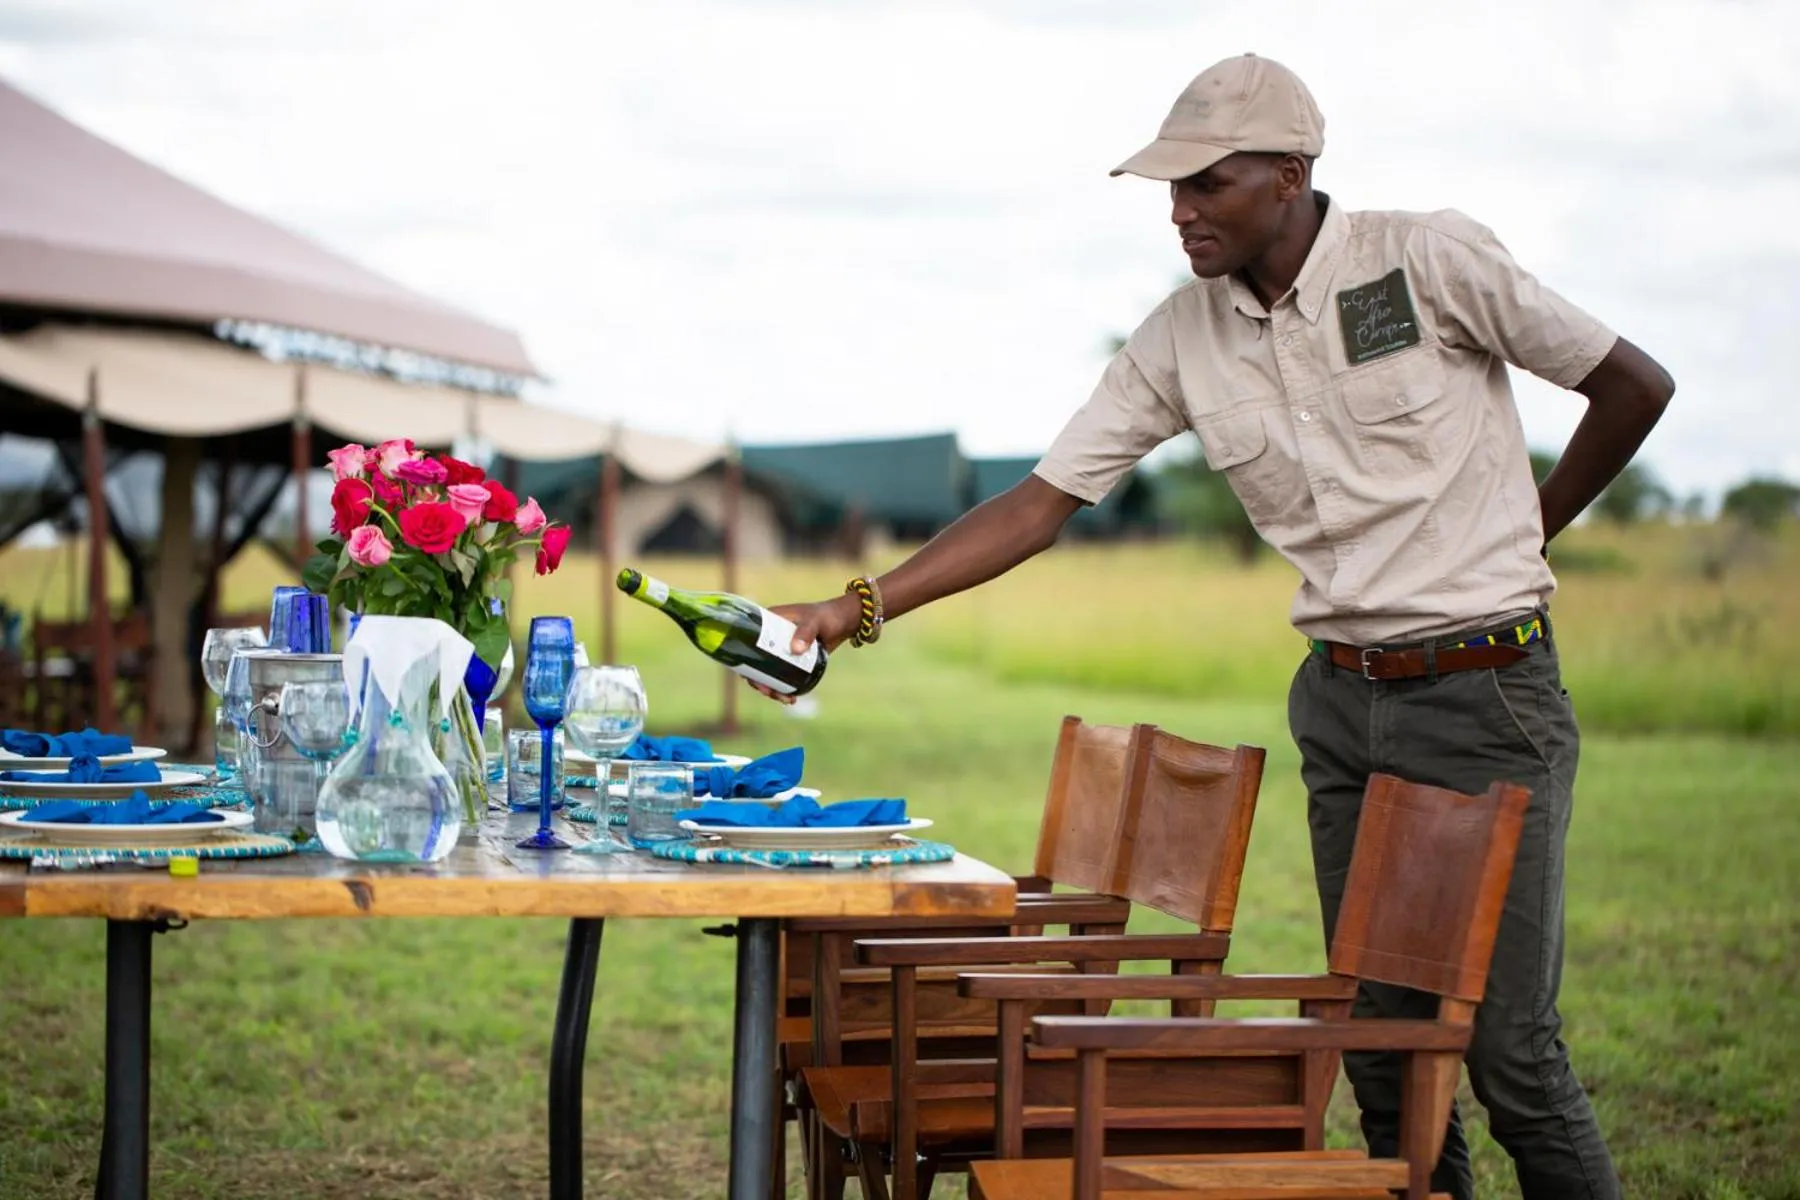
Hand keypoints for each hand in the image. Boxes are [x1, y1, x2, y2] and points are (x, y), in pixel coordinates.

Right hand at [745, 594, 861, 704]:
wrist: (844, 622)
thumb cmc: (827, 615)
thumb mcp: (815, 622)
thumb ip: (806, 633)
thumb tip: (795, 650)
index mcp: (768, 622)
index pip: (747, 643)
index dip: (745, 663)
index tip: (754, 679)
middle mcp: (771, 636)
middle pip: (755, 662)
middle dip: (760, 682)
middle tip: (771, 694)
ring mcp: (782, 648)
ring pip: (769, 672)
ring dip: (773, 688)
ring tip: (786, 699)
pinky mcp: (793, 658)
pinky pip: (783, 674)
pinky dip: (784, 687)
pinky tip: (792, 697)